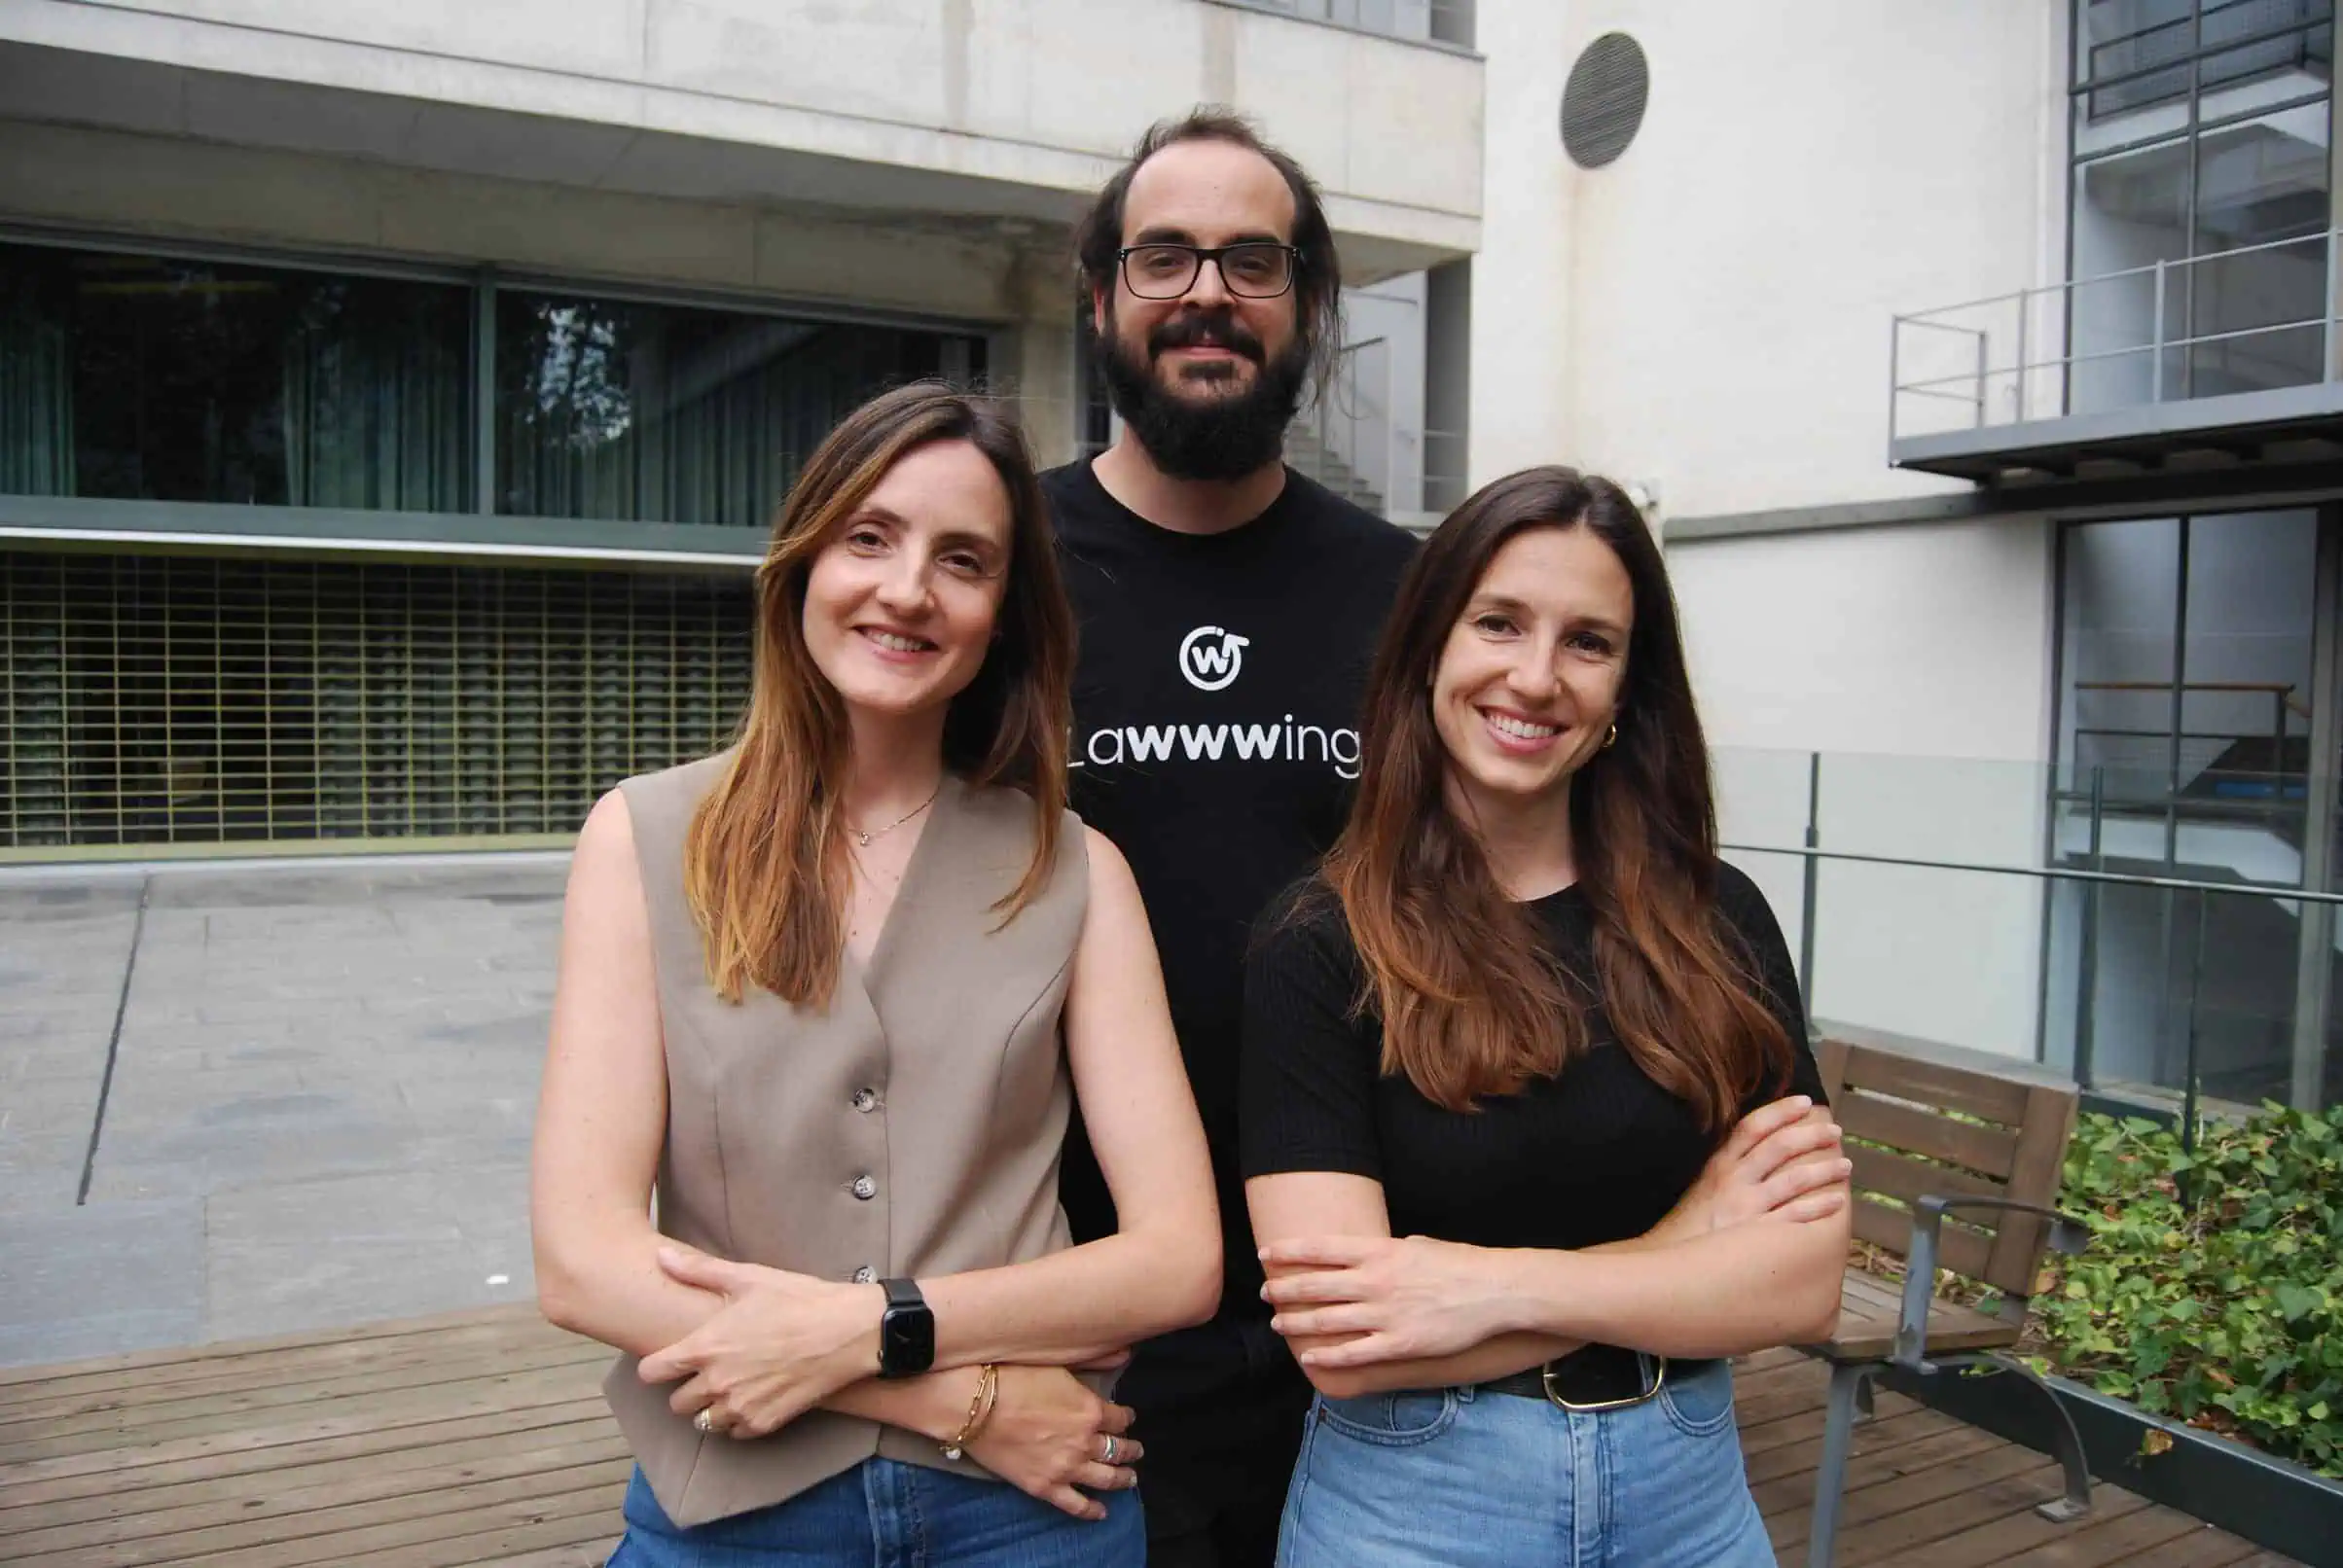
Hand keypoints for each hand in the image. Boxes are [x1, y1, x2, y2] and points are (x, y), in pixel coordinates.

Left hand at [639, 1246, 881, 1439]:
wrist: (847, 1331)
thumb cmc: (798, 1300)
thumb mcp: (748, 1278)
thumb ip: (698, 1271)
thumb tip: (660, 1256)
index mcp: (705, 1347)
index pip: (651, 1373)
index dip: (656, 1366)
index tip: (669, 1360)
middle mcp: (717, 1383)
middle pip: (677, 1404)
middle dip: (686, 1388)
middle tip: (708, 1370)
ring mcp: (741, 1406)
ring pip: (703, 1423)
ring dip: (711, 1408)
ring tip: (731, 1387)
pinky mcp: (765, 1422)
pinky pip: (735, 1433)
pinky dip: (738, 1420)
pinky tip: (753, 1397)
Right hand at [964, 1366, 1138, 1521]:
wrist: (974, 1405)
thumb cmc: (1013, 1377)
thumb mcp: (1060, 1363)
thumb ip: (1094, 1363)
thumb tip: (1125, 1352)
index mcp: (1091, 1410)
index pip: (1121, 1418)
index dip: (1126, 1418)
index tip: (1126, 1418)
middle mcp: (1085, 1442)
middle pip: (1119, 1450)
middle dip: (1131, 1450)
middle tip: (1135, 1450)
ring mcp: (1066, 1468)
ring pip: (1107, 1479)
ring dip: (1123, 1479)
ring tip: (1130, 1478)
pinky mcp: (1044, 1487)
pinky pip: (1076, 1505)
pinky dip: (1092, 1510)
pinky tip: (1102, 1512)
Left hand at [1258, 1234, 1506, 1370]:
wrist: (1494, 1291)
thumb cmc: (1457, 1264)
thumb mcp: (1415, 1245)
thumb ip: (1384, 1251)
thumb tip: (1363, 1254)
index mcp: (1379, 1252)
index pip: (1320, 1249)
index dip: (1289, 1252)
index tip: (1267, 1254)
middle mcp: (1375, 1282)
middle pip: (1315, 1286)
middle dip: (1284, 1289)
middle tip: (1265, 1292)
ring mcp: (1385, 1315)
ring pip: (1327, 1320)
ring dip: (1297, 1322)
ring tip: (1278, 1324)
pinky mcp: (1398, 1344)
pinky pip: (1353, 1353)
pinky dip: (1327, 1356)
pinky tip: (1310, 1357)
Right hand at [1675, 1096, 1850, 1236]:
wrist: (1666, 1265)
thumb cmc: (1684, 1231)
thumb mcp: (1700, 1190)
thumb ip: (1726, 1172)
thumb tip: (1756, 1157)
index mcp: (1718, 1166)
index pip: (1752, 1126)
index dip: (1780, 1111)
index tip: (1803, 1102)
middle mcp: (1733, 1181)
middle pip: (1779, 1147)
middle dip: (1811, 1135)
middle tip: (1834, 1132)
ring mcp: (1746, 1207)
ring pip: (1793, 1178)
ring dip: (1824, 1169)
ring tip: (1845, 1165)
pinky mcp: (1756, 1236)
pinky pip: (1795, 1216)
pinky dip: (1819, 1206)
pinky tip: (1837, 1201)